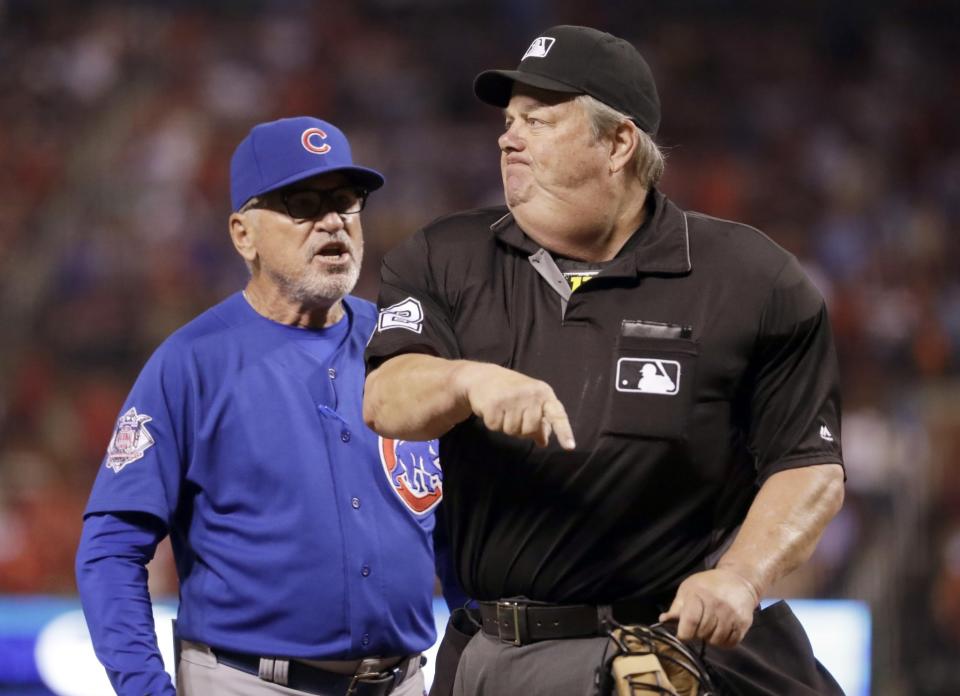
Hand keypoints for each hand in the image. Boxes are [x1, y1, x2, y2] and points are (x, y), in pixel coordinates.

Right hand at [455, 362, 574, 449]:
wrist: (484, 377)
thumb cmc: (512, 391)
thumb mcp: (531, 401)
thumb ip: (540, 421)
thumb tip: (544, 442)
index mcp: (544, 393)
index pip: (557, 415)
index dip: (564, 431)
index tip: (570, 447)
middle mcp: (530, 394)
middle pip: (530, 429)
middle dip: (521, 429)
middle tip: (514, 414)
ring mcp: (511, 398)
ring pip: (512, 431)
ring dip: (505, 426)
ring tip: (503, 410)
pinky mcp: (494, 403)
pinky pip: (496, 427)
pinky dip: (493, 423)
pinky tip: (492, 410)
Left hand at [658, 567, 759, 647]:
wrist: (739, 580)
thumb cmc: (708, 585)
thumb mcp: (688, 589)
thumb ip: (676, 607)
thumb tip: (662, 621)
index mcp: (700, 594)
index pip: (690, 621)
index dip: (683, 633)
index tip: (682, 634)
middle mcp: (718, 604)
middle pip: (702, 633)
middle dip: (697, 634)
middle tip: (698, 627)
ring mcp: (732, 614)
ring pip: (716, 640)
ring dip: (710, 639)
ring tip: (709, 628)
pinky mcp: (744, 623)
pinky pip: (731, 643)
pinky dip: (723, 642)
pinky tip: (721, 631)